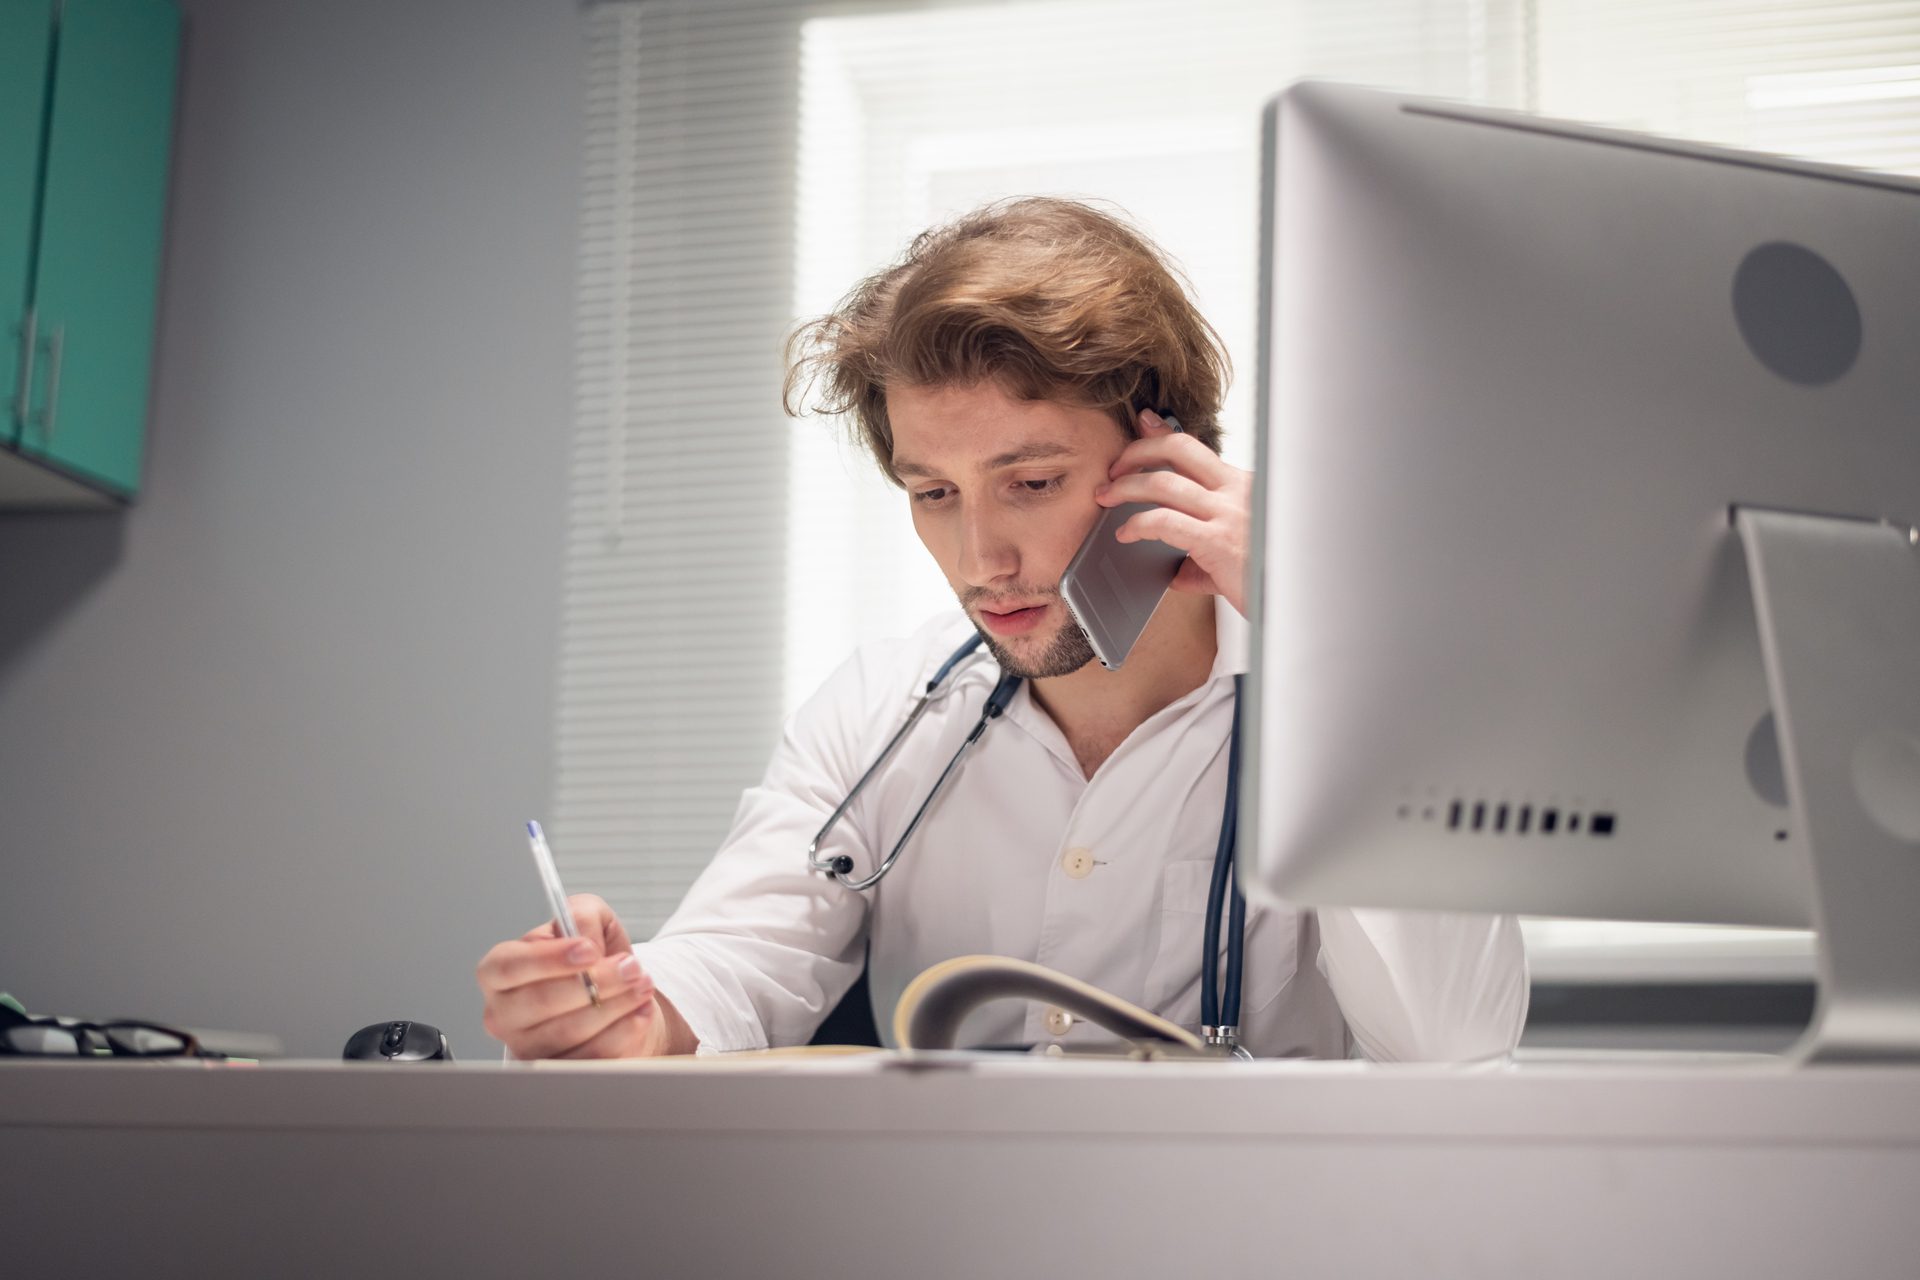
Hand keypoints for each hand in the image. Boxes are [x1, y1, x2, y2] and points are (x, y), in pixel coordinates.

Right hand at [477, 893, 687, 1058]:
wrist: (611, 995)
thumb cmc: (589, 957)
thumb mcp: (586, 917)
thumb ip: (582, 918)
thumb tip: (585, 941)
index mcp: (499, 971)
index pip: (508, 967)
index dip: (549, 959)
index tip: (589, 950)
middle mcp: (504, 1013)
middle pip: (541, 1002)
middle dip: (597, 982)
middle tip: (631, 967)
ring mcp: (528, 1047)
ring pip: (569, 1032)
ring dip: (617, 1005)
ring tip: (642, 985)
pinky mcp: (558, 1071)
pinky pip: (591, 1057)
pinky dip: (623, 1032)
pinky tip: (641, 1012)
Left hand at [1095, 409, 1253, 616]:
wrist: (1298, 600)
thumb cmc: (1270, 578)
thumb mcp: (1239, 555)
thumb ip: (1203, 556)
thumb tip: (1174, 568)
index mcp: (1243, 487)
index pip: (1196, 448)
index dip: (1163, 433)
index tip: (1141, 424)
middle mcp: (1236, 492)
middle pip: (1177, 450)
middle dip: (1136, 453)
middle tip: (1112, 471)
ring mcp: (1228, 514)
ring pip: (1163, 482)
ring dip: (1125, 487)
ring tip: (1106, 498)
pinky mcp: (1218, 541)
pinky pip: (1164, 521)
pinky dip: (1136, 523)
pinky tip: (1125, 534)